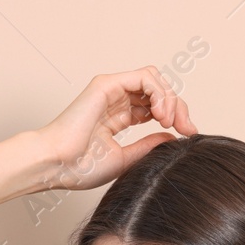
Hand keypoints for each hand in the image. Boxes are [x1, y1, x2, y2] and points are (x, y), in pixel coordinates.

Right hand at [32, 67, 199, 192]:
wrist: (56, 165)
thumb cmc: (79, 167)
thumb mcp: (126, 158)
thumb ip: (149, 146)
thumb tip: (173, 137)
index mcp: (119, 116)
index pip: (156, 105)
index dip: (176, 116)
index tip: (188, 135)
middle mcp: (116, 100)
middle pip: (159, 90)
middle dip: (179, 107)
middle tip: (186, 129)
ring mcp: (111, 90)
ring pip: (154, 78)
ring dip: (170, 98)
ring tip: (169, 120)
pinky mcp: (107, 84)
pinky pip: (144, 76)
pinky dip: (159, 92)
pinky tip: (161, 112)